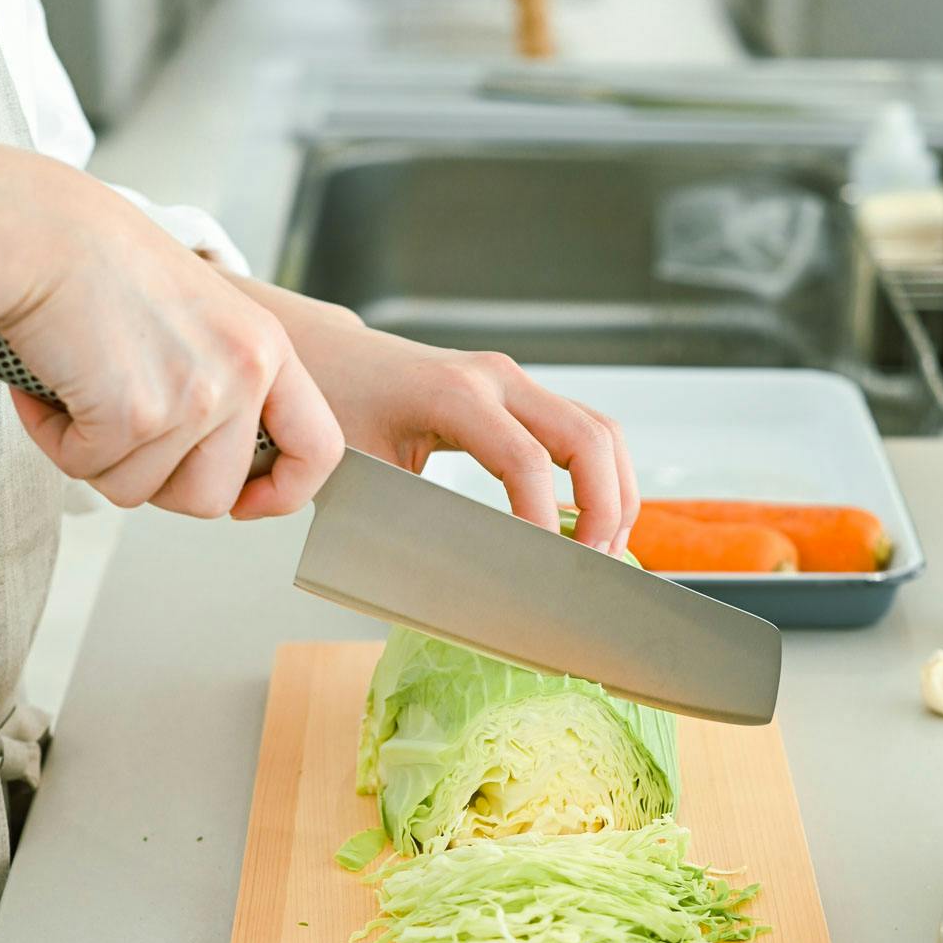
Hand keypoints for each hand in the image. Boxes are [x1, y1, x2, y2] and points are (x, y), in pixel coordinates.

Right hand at [0, 145, 342, 518]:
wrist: (41, 228)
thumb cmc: (103, 262)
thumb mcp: (204, 316)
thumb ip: (227, 381)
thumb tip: (218, 459)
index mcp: (266, 348)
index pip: (318, 449)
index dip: (284, 493)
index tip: (246, 503)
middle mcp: (243, 373)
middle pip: (212, 496)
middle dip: (156, 482)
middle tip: (122, 437)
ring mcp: (195, 396)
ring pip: (143, 491)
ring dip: (99, 458)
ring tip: (82, 399)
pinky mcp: (136, 413)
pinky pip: (91, 468)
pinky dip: (58, 439)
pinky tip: (51, 391)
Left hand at [221, 278, 639, 554]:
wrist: (327, 356)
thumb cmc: (335, 410)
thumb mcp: (362, 470)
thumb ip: (407, 518)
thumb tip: (450, 587)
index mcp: (454, 395)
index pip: (526, 461)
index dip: (543, 521)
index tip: (547, 570)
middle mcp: (496, 378)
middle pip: (589, 437)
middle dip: (605, 507)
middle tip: (596, 565)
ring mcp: (514, 381)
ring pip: (600, 431)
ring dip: (615, 492)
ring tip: (605, 550)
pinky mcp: (520, 395)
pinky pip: (584, 431)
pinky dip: (600, 477)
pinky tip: (591, 522)